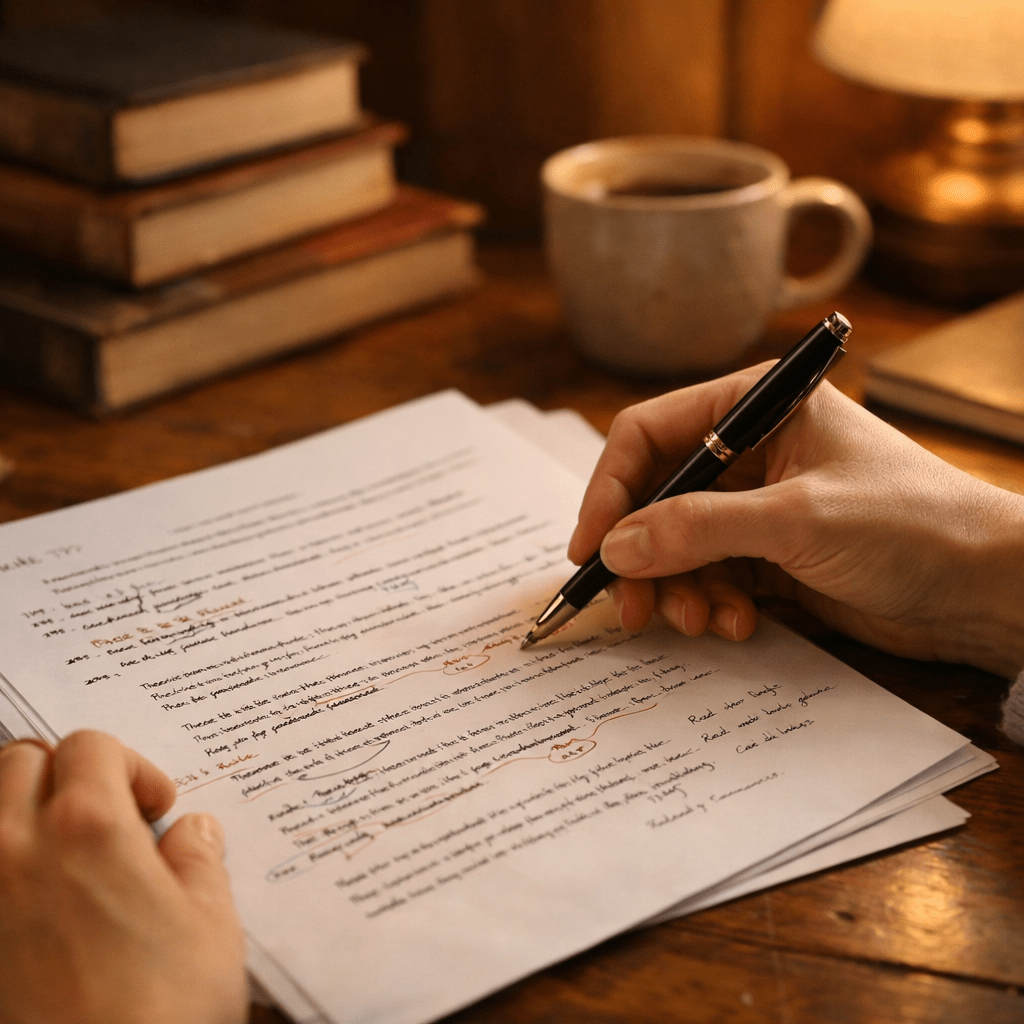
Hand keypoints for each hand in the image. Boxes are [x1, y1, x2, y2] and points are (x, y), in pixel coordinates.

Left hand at [0, 731, 246, 1023]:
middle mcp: (17, 849)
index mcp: (89, 828)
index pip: (92, 745)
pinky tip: (36, 897)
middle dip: (66, 773)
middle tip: (107, 815)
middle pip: (21, 761)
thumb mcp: (211, 926)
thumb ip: (200, 860)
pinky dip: (2, 862)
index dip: (132, 766)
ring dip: (20, 809)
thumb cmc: (161, 1014)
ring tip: (65, 851)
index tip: (155, 806)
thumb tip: (192, 832)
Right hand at [567, 368, 1023, 676]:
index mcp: (755, 405)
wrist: (986, 589)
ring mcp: (757, 505)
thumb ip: (697, 528)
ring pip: (677, 544)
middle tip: (631, 607)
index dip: (609, 491)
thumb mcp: (796, 520)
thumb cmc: (911, 525)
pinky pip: (709, 575)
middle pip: (655, 496)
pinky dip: (710, 602)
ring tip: (702, 620)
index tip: (589, 549)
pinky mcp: (769, 554)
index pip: (648, 434)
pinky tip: (738, 623)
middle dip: (642, 554)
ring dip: (677, 587)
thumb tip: (614, 546)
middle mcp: (749, 450)